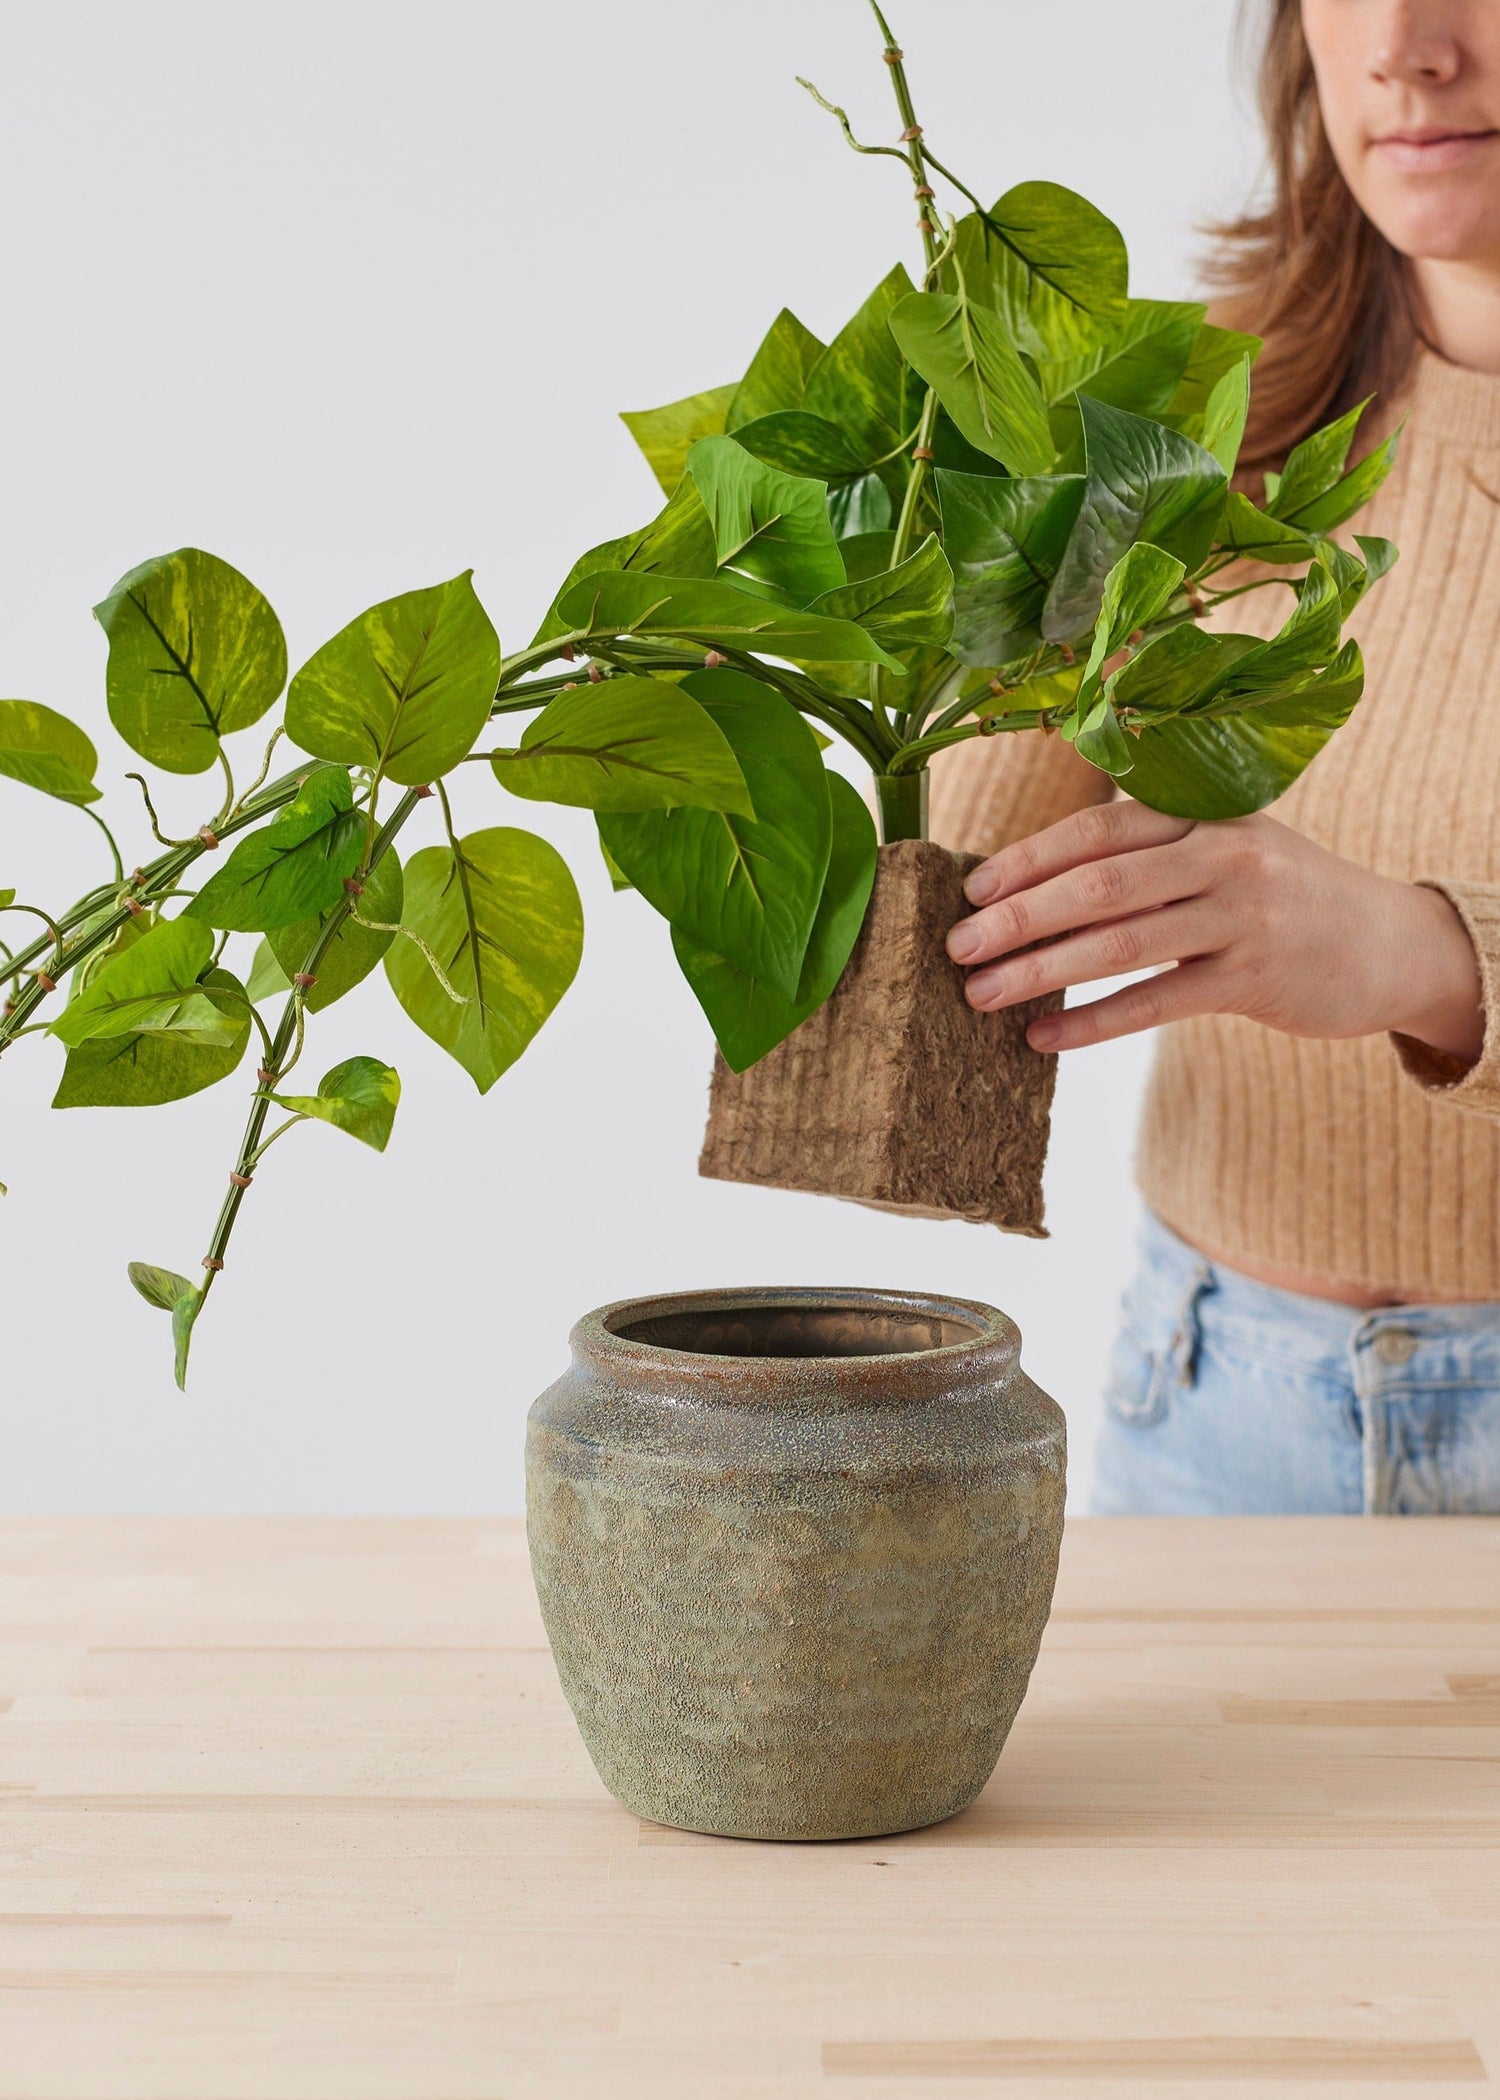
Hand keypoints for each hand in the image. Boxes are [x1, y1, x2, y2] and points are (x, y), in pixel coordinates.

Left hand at [945, 801, 1485, 1060]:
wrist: (1390, 942)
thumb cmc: (1278, 895)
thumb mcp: (1224, 846)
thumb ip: (1147, 849)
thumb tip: (1032, 881)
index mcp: (1201, 812)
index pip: (1098, 826)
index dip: (1029, 857)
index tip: (971, 889)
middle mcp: (1221, 853)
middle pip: (1099, 881)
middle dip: (1019, 915)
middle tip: (955, 946)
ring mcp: (1241, 915)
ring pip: (1120, 942)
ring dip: (1041, 969)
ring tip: (980, 994)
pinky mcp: (1254, 979)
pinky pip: (1156, 1001)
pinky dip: (1093, 1021)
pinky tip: (1043, 1037)